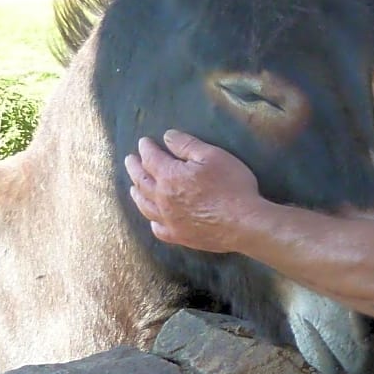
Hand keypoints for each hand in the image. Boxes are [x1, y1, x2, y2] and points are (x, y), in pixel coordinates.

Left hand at [125, 129, 260, 252]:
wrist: (243, 223)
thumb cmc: (231, 185)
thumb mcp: (212, 156)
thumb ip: (187, 145)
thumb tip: (167, 136)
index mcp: (170, 176)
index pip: (151, 158)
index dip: (146, 148)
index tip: (143, 142)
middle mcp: (162, 199)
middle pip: (142, 181)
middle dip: (134, 168)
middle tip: (129, 160)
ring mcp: (169, 220)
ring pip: (145, 206)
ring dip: (137, 193)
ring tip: (134, 187)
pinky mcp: (179, 236)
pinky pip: (158, 228)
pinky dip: (152, 221)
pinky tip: (153, 219)